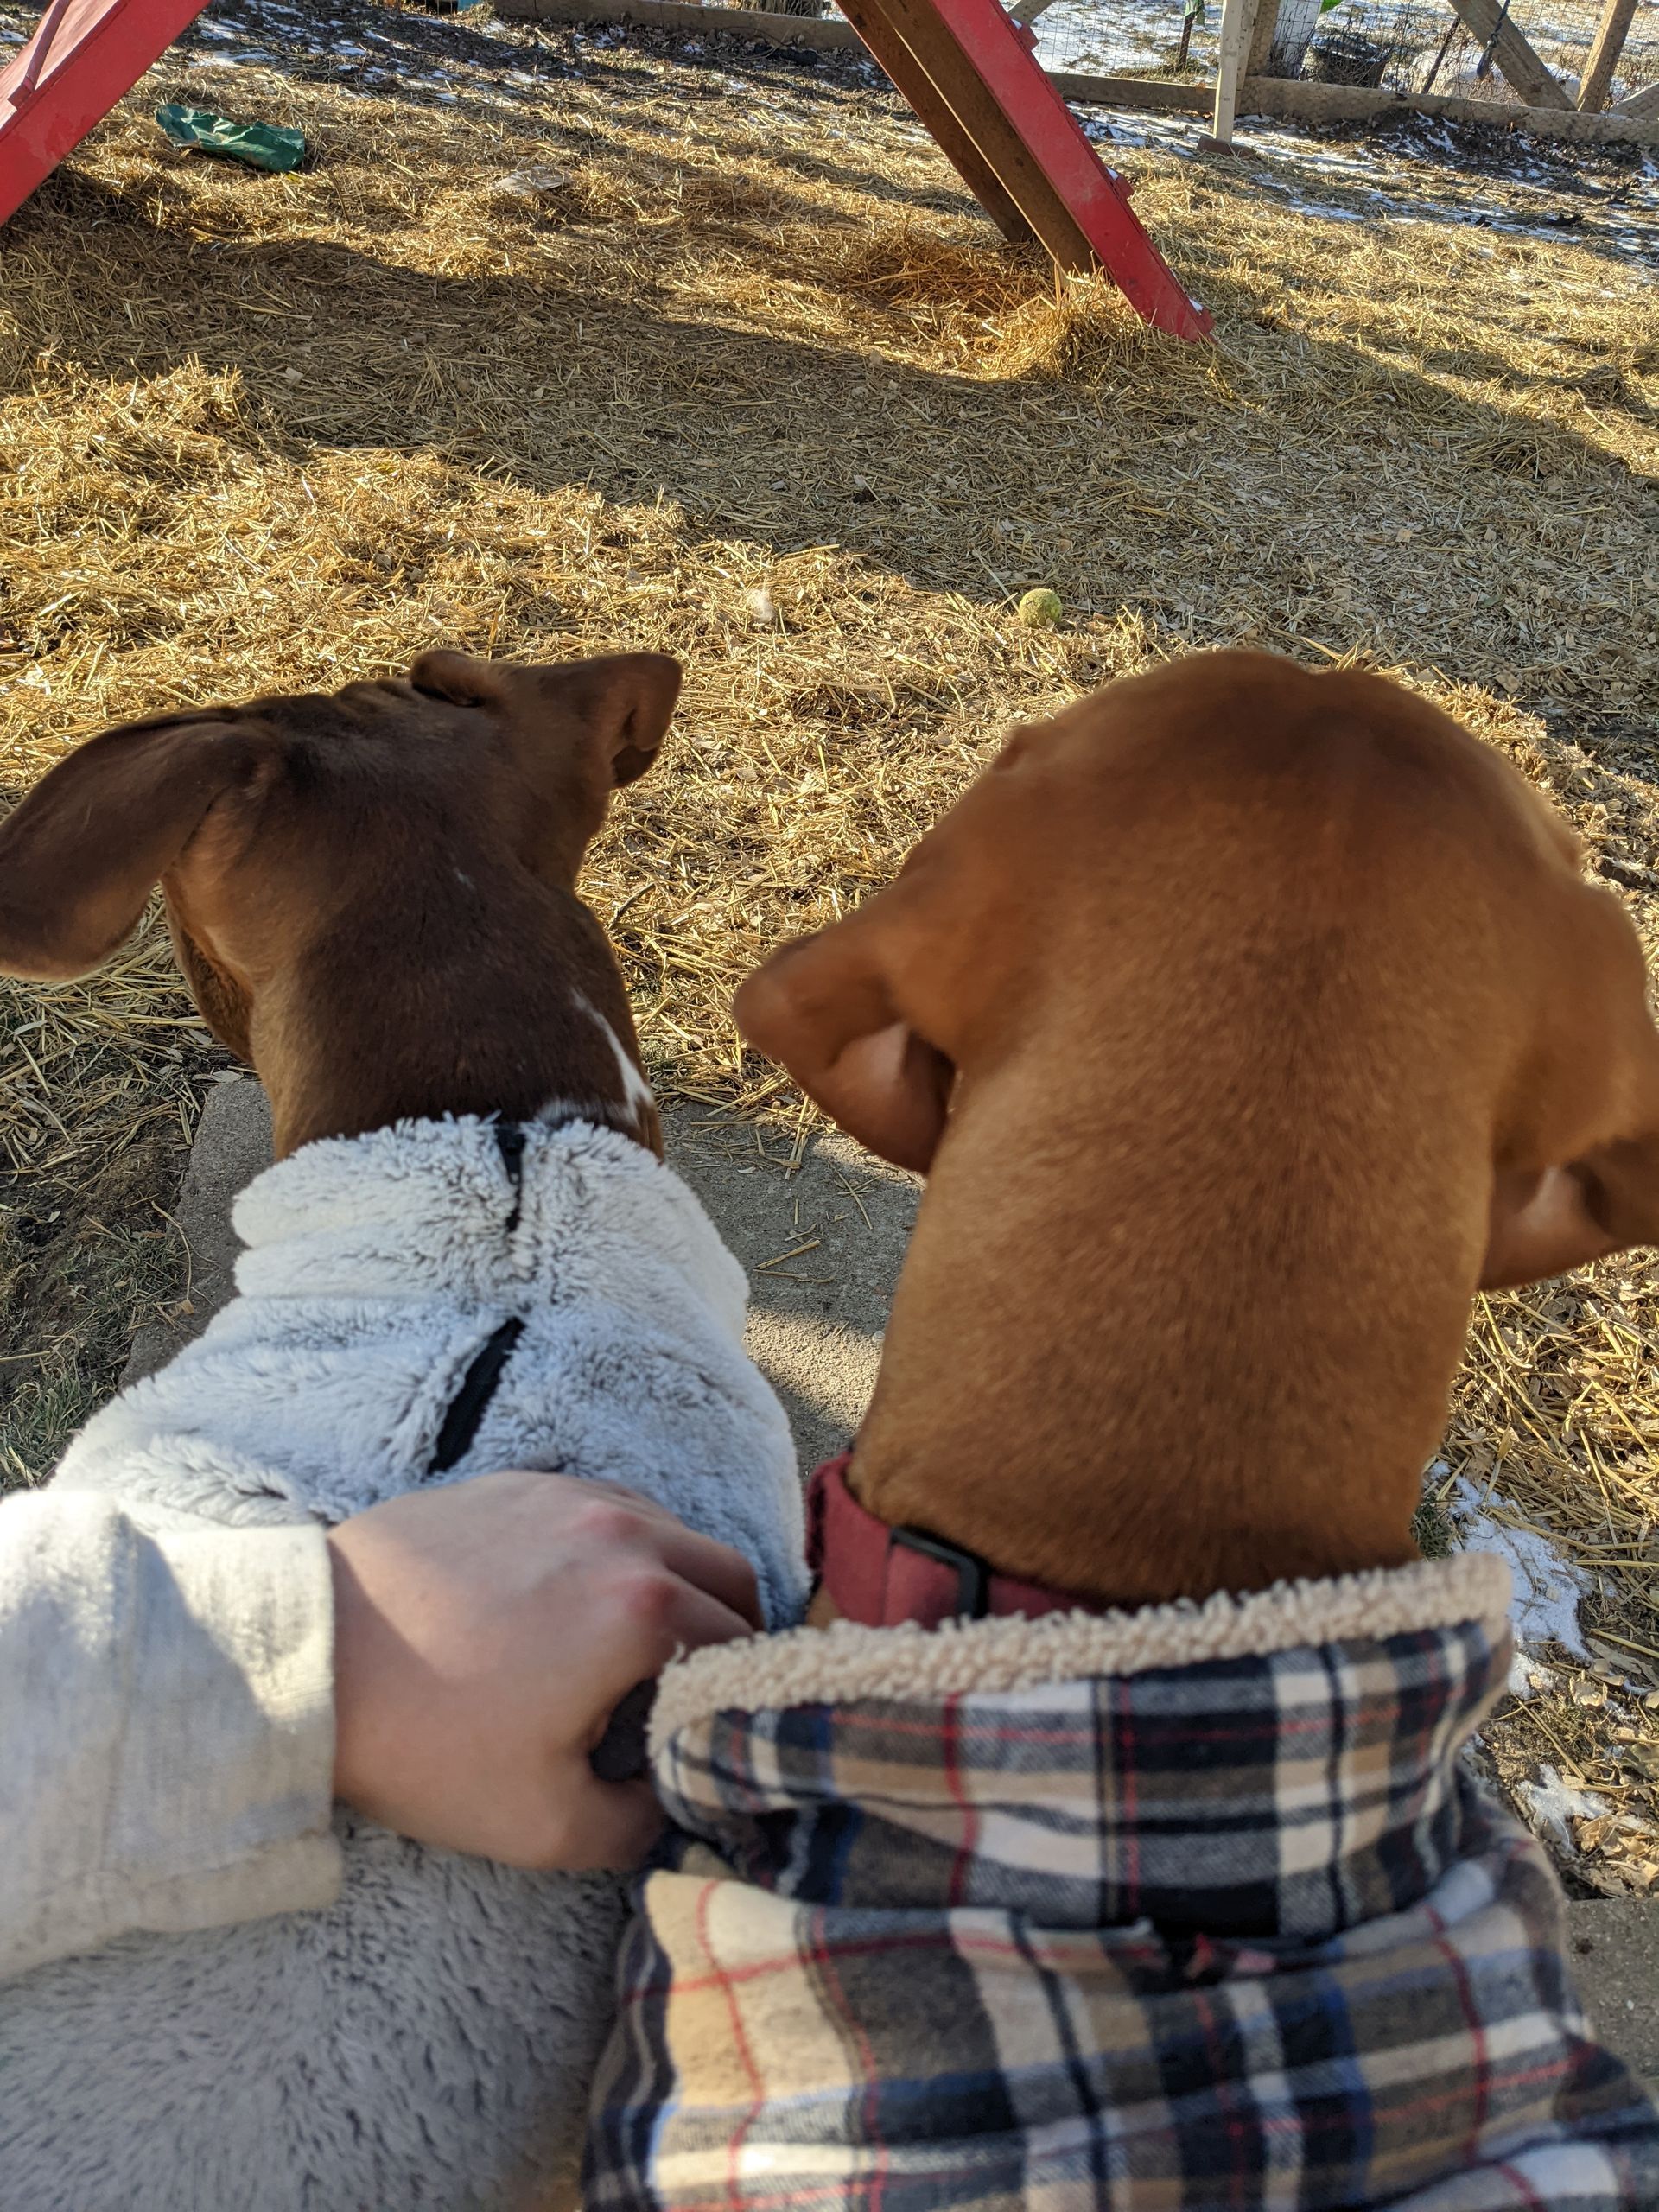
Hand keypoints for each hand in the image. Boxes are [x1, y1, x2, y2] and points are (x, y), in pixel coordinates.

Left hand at [326, 1470, 760, 1870]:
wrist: (310, 1662)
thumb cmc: (424, 1744)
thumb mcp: (545, 1825)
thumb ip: (641, 1825)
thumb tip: (680, 1801)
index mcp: (644, 1609)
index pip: (745, 1645)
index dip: (744, 1695)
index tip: (721, 1730)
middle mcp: (622, 1533)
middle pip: (727, 1571)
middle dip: (730, 1630)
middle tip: (698, 1687)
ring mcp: (568, 1496)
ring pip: (672, 1528)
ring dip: (681, 1580)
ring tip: (644, 1641)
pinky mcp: (518, 1484)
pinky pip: (607, 1504)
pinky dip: (623, 1546)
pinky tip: (583, 1594)